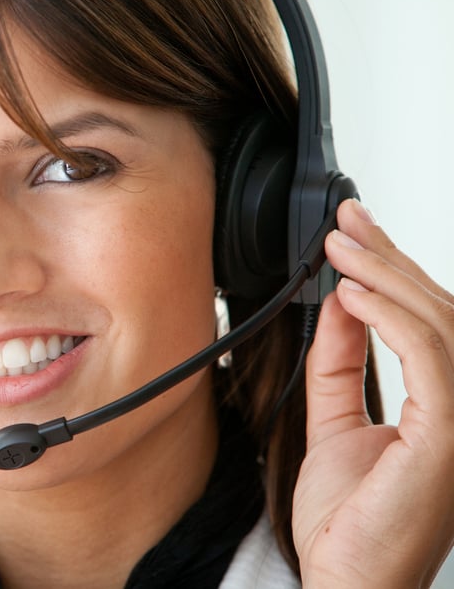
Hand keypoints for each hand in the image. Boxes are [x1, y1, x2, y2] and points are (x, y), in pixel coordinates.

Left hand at [293, 199, 453, 587]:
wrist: (345, 582)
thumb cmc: (349, 521)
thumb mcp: (334, 421)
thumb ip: (339, 364)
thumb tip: (341, 304)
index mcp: (444, 407)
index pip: (429, 323)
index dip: (394, 270)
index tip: (355, 231)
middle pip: (438, 313)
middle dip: (388, 259)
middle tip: (344, 223)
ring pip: (438, 325)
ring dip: (385, 277)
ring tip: (339, 249)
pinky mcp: (447, 437)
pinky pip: (428, 359)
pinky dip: (391, 318)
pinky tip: (353, 295)